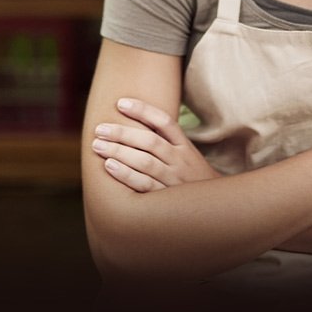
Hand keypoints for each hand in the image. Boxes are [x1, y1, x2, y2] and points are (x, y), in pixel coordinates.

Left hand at [91, 97, 220, 192]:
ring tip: (97, 145)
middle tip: (99, 129)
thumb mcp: (186, 155)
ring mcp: (175, 180)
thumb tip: (132, 120)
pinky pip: (145, 185)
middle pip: (150, 142)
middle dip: (122, 133)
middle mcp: (181, 161)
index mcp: (185, 146)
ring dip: (119, 152)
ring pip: (146, 162)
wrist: (214, 208)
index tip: (120, 103)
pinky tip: (110, 166)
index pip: (164, 122)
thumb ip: (165, 140)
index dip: (143, 110)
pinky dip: (127, 175)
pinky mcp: (167, 199)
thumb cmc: (191, 177)